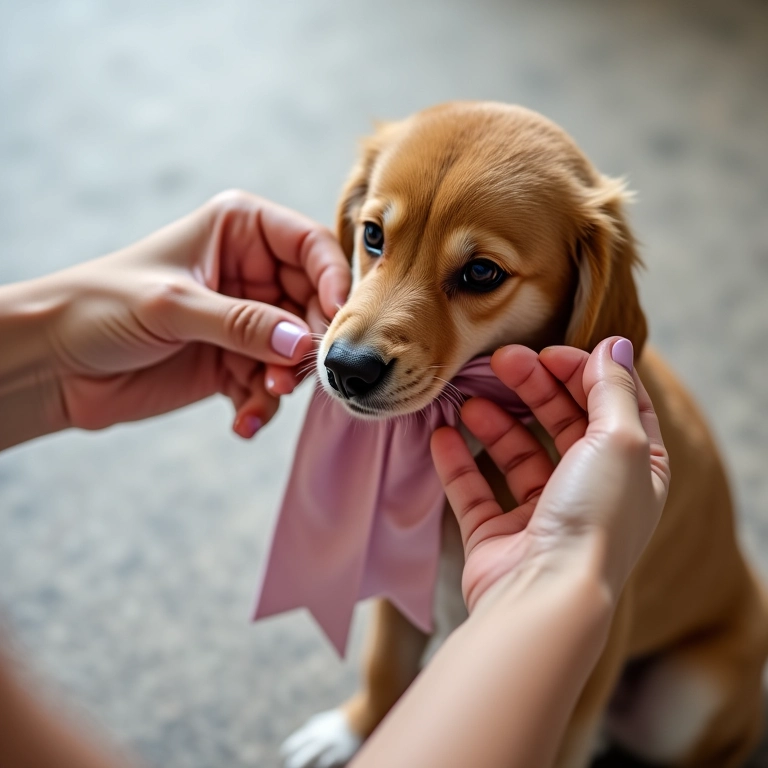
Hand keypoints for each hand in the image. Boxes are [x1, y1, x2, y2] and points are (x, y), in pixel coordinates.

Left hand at [17, 190, 349, 437]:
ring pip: (297, 349)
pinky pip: (270, 383)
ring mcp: (246, 320)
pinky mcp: (236, 362)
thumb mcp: (173, 306)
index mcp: (240, 231)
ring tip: (263, 394)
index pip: (311, 246)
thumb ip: (242, 323)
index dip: (333, 280)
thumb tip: (302, 343)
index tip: (339, 319)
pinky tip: (240, 421)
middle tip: (296, 371)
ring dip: (286, 378)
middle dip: (309, 340)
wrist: (55, 364)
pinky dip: (262, 405)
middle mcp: (251, 272)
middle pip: (314, 303)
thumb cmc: (99, 307)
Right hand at [431, 337, 669, 612]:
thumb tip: (617, 346)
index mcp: (634, 473)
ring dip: (494, 423)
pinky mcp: (500, 536)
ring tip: (470, 400)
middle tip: (502, 360)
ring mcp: (544, 516)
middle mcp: (592, 493)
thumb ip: (614, 390)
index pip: (614, 407)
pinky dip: (457, 462)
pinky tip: (442, 434)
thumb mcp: (619, 440)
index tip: (548, 352)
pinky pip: (476, 490)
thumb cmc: (592, 517)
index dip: (584, 373)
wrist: (544, 595)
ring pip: (517, 455)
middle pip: (562, 424)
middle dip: (534, 388)